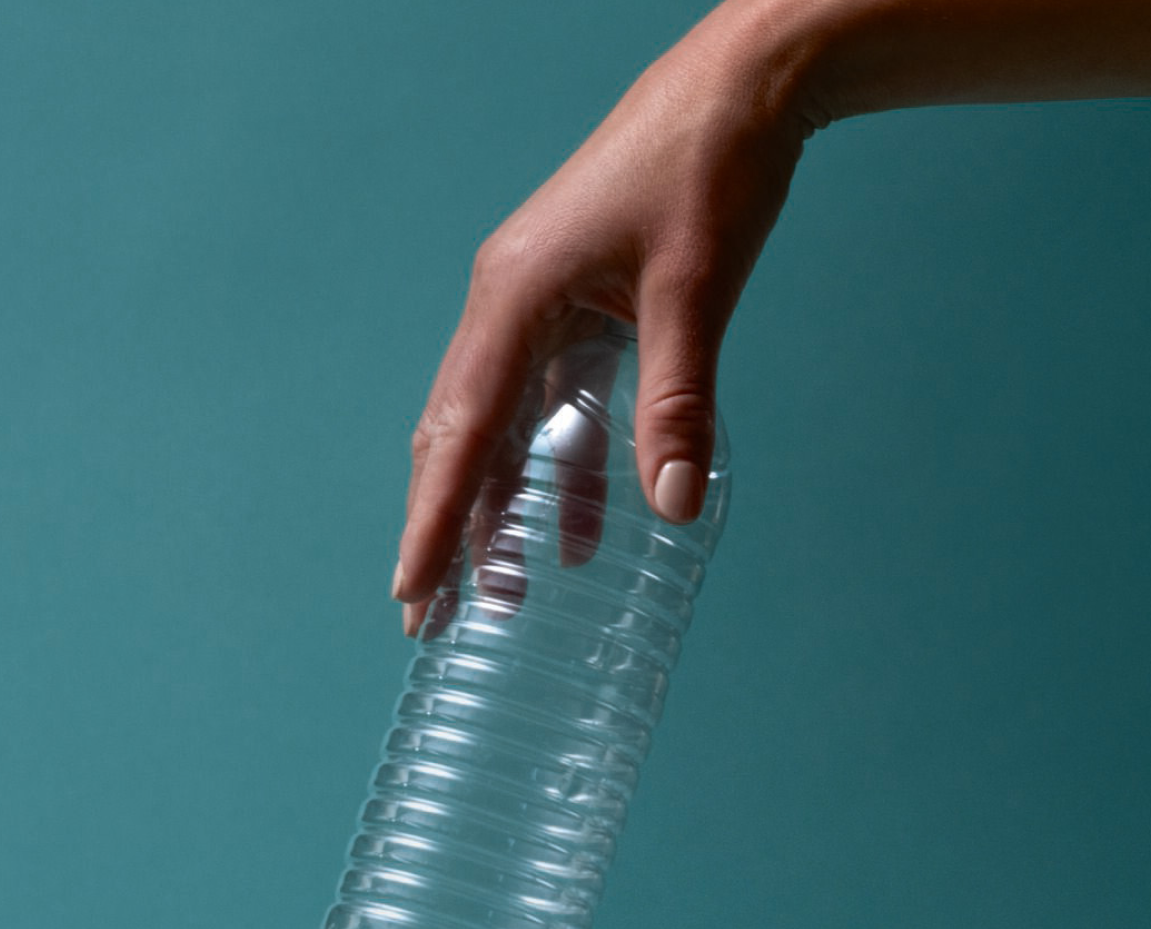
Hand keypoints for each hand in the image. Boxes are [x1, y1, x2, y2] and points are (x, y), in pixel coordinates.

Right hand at [392, 0, 812, 634]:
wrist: (739, 87)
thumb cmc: (708, 170)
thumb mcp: (696, 291)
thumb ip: (677, 402)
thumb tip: (674, 508)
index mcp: (512, 298)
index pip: (459, 433)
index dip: (433, 520)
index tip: (411, 592)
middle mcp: (505, 308)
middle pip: (457, 441)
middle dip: (443, 533)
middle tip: (429, 619)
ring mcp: (533, 310)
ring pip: (497, 432)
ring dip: (498, 514)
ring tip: (497, 597)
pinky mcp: (570, 312)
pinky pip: (546, 410)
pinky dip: (558, 473)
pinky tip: (579, 536)